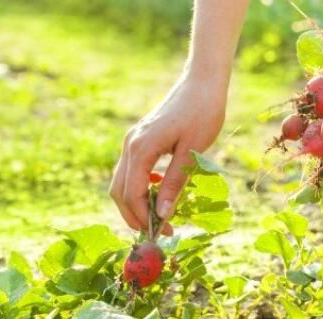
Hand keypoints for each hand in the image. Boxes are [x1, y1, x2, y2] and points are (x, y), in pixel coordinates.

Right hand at [109, 75, 226, 233]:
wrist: (202, 82)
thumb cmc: (203, 113)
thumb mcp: (192, 152)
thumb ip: (175, 183)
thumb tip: (162, 214)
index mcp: (141, 148)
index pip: (132, 193)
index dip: (144, 217)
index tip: (163, 233)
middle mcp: (131, 145)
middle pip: (119, 191)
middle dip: (134, 215)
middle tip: (158, 232)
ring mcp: (133, 140)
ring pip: (122, 181)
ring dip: (136, 202)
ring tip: (159, 216)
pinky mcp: (139, 139)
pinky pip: (131, 170)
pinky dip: (140, 186)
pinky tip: (160, 191)